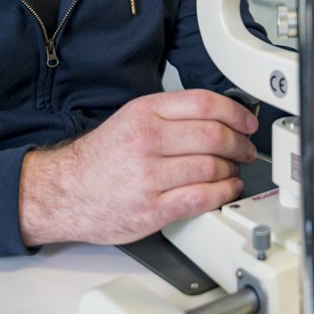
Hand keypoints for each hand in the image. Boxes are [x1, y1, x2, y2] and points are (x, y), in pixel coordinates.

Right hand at [18, 89, 257, 246]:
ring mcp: (149, 177)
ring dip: (233, 169)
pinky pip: (201, 197)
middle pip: (214, 135)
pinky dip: (223, 193)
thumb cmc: (102, 158)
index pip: (205, 104)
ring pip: (212, 167)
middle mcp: (147, 141)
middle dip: (240, 143)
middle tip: (246, 148)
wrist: (65, 192)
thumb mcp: (132, 118)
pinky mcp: (152, 209)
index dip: (236, 112)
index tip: (247, 122)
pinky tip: (226, 189)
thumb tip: (218, 115)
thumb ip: (172, 114)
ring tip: (234, 170)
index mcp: (145, 113)